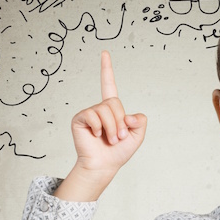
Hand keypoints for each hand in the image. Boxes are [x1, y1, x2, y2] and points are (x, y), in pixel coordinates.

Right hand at [55, 51, 146, 200]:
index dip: (106, 69)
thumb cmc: (118, 152)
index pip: (109, 85)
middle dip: (120, 122)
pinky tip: (96, 136)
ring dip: (112, 127)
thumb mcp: (137, 135)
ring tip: (110, 139)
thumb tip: (128, 115)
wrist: (104, 166)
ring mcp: (89, 113)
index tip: (105, 53)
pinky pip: (93, 115)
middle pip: (114, 102)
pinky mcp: (80, 119)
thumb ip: (140, 121)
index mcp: (112, 109)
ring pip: (106, 109)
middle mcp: (99, 108)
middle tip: (119, 137)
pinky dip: (99, 127)